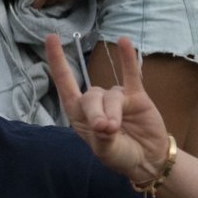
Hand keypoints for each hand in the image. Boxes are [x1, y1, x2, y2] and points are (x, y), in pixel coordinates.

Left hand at [46, 34, 170, 181]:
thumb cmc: (119, 155)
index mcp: (78, 114)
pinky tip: (124, 42)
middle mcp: (95, 103)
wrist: (146, 159)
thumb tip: (105, 124)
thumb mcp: (106, 151)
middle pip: (90, 96)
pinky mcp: (136, 96)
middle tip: (107, 130)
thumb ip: (103, 138)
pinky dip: (127, 59)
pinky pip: (130, 75)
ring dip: (113, 111)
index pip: (65, 84)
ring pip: (110, 95)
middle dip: (96, 113)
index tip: (50, 38)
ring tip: (117, 128)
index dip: (57, 62)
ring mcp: (115, 98)